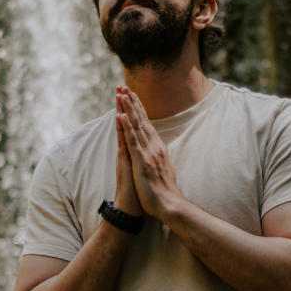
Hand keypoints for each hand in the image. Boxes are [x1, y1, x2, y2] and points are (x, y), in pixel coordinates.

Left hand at [116, 87, 183, 218]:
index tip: (132, 95)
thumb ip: (158, 157)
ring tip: (122, 94)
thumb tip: (158, 150)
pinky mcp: (142, 161)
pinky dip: (127, 128)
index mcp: (156, 148)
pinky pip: (133, 141)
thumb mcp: (161, 168)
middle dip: (133, 103)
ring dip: (129, 110)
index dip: (139, 109)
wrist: (168, 204)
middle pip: (141, 120)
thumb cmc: (163, 190)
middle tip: (124, 87)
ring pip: (137, 127)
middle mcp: (153, 146)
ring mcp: (148, 153)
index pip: (146, 124)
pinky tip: (121, 116)